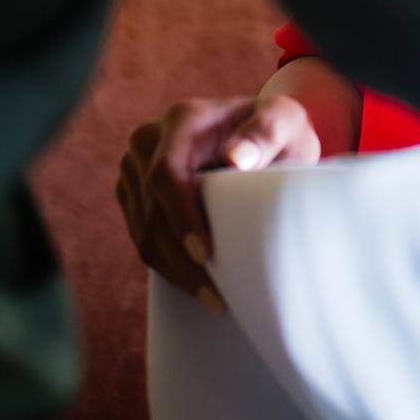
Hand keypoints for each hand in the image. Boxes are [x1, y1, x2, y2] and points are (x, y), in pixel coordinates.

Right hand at [116, 93, 321, 313]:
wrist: (259, 136)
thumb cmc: (276, 130)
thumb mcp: (285, 121)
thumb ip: (266, 132)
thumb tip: (236, 158)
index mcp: (182, 120)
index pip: (166, 173)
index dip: (180, 217)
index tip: (204, 254)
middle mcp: (149, 141)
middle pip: (151, 210)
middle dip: (181, 259)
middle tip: (217, 296)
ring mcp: (135, 169)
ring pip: (143, 231)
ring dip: (175, 270)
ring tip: (212, 299)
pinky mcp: (134, 195)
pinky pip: (142, 238)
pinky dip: (167, 265)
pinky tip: (196, 285)